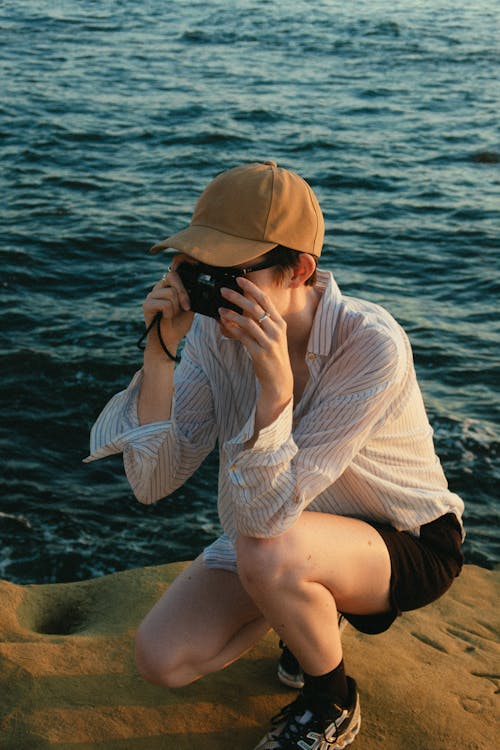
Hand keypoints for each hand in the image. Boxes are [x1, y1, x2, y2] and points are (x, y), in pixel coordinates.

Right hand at [143, 256, 193, 352]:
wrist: (168, 341)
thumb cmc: (179, 324)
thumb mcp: (191, 307)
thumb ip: (192, 294)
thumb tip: (200, 284)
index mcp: (169, 286)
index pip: (174, 267)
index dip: (183, 260)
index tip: (196, 262)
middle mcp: (158, 287)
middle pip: (172, 276)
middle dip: (183, 293)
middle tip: (187, 307)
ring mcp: (151, 295)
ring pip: (170, 292)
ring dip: (176, 307)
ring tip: (173, 315)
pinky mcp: (146, 305)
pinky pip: (164, 303)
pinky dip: (170, 313)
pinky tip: (166, 318)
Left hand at [219, 277, 293, 416]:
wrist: (279, 380)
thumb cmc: (273, 356)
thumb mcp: (272, 337)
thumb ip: (261, 323)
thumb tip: (243, 309)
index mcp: (280, 323)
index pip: (265, 300)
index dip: (251, 288)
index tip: (239, 280)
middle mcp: (276, 330)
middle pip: (255, 307)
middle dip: (237, 297)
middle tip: (223, 291)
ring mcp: (269, 342)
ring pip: (248, 321)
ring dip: (232, 314)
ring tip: (220, 310)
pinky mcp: (259, 353)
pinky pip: (243, 337)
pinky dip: (232, 329)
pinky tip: (224, 325)